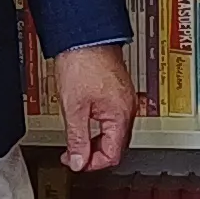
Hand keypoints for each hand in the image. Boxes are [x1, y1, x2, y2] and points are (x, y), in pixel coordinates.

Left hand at [53, 44, 138, 173]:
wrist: (84, 34)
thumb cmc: (82, 62)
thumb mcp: (74, 107)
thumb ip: (77, 138)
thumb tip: (79, 161)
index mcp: (121, 114)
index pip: (113, 155)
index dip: (92, 164)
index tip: (75, 163)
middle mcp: (128, 108)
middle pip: (115, 145)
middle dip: (93, 153)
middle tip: (72, 153)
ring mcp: (124, 99)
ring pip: (113, 132)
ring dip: (94, 140)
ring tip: (74, 139)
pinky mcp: (117, 91)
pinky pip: (111, 118)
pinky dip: (97, 126)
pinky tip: (83, 122)